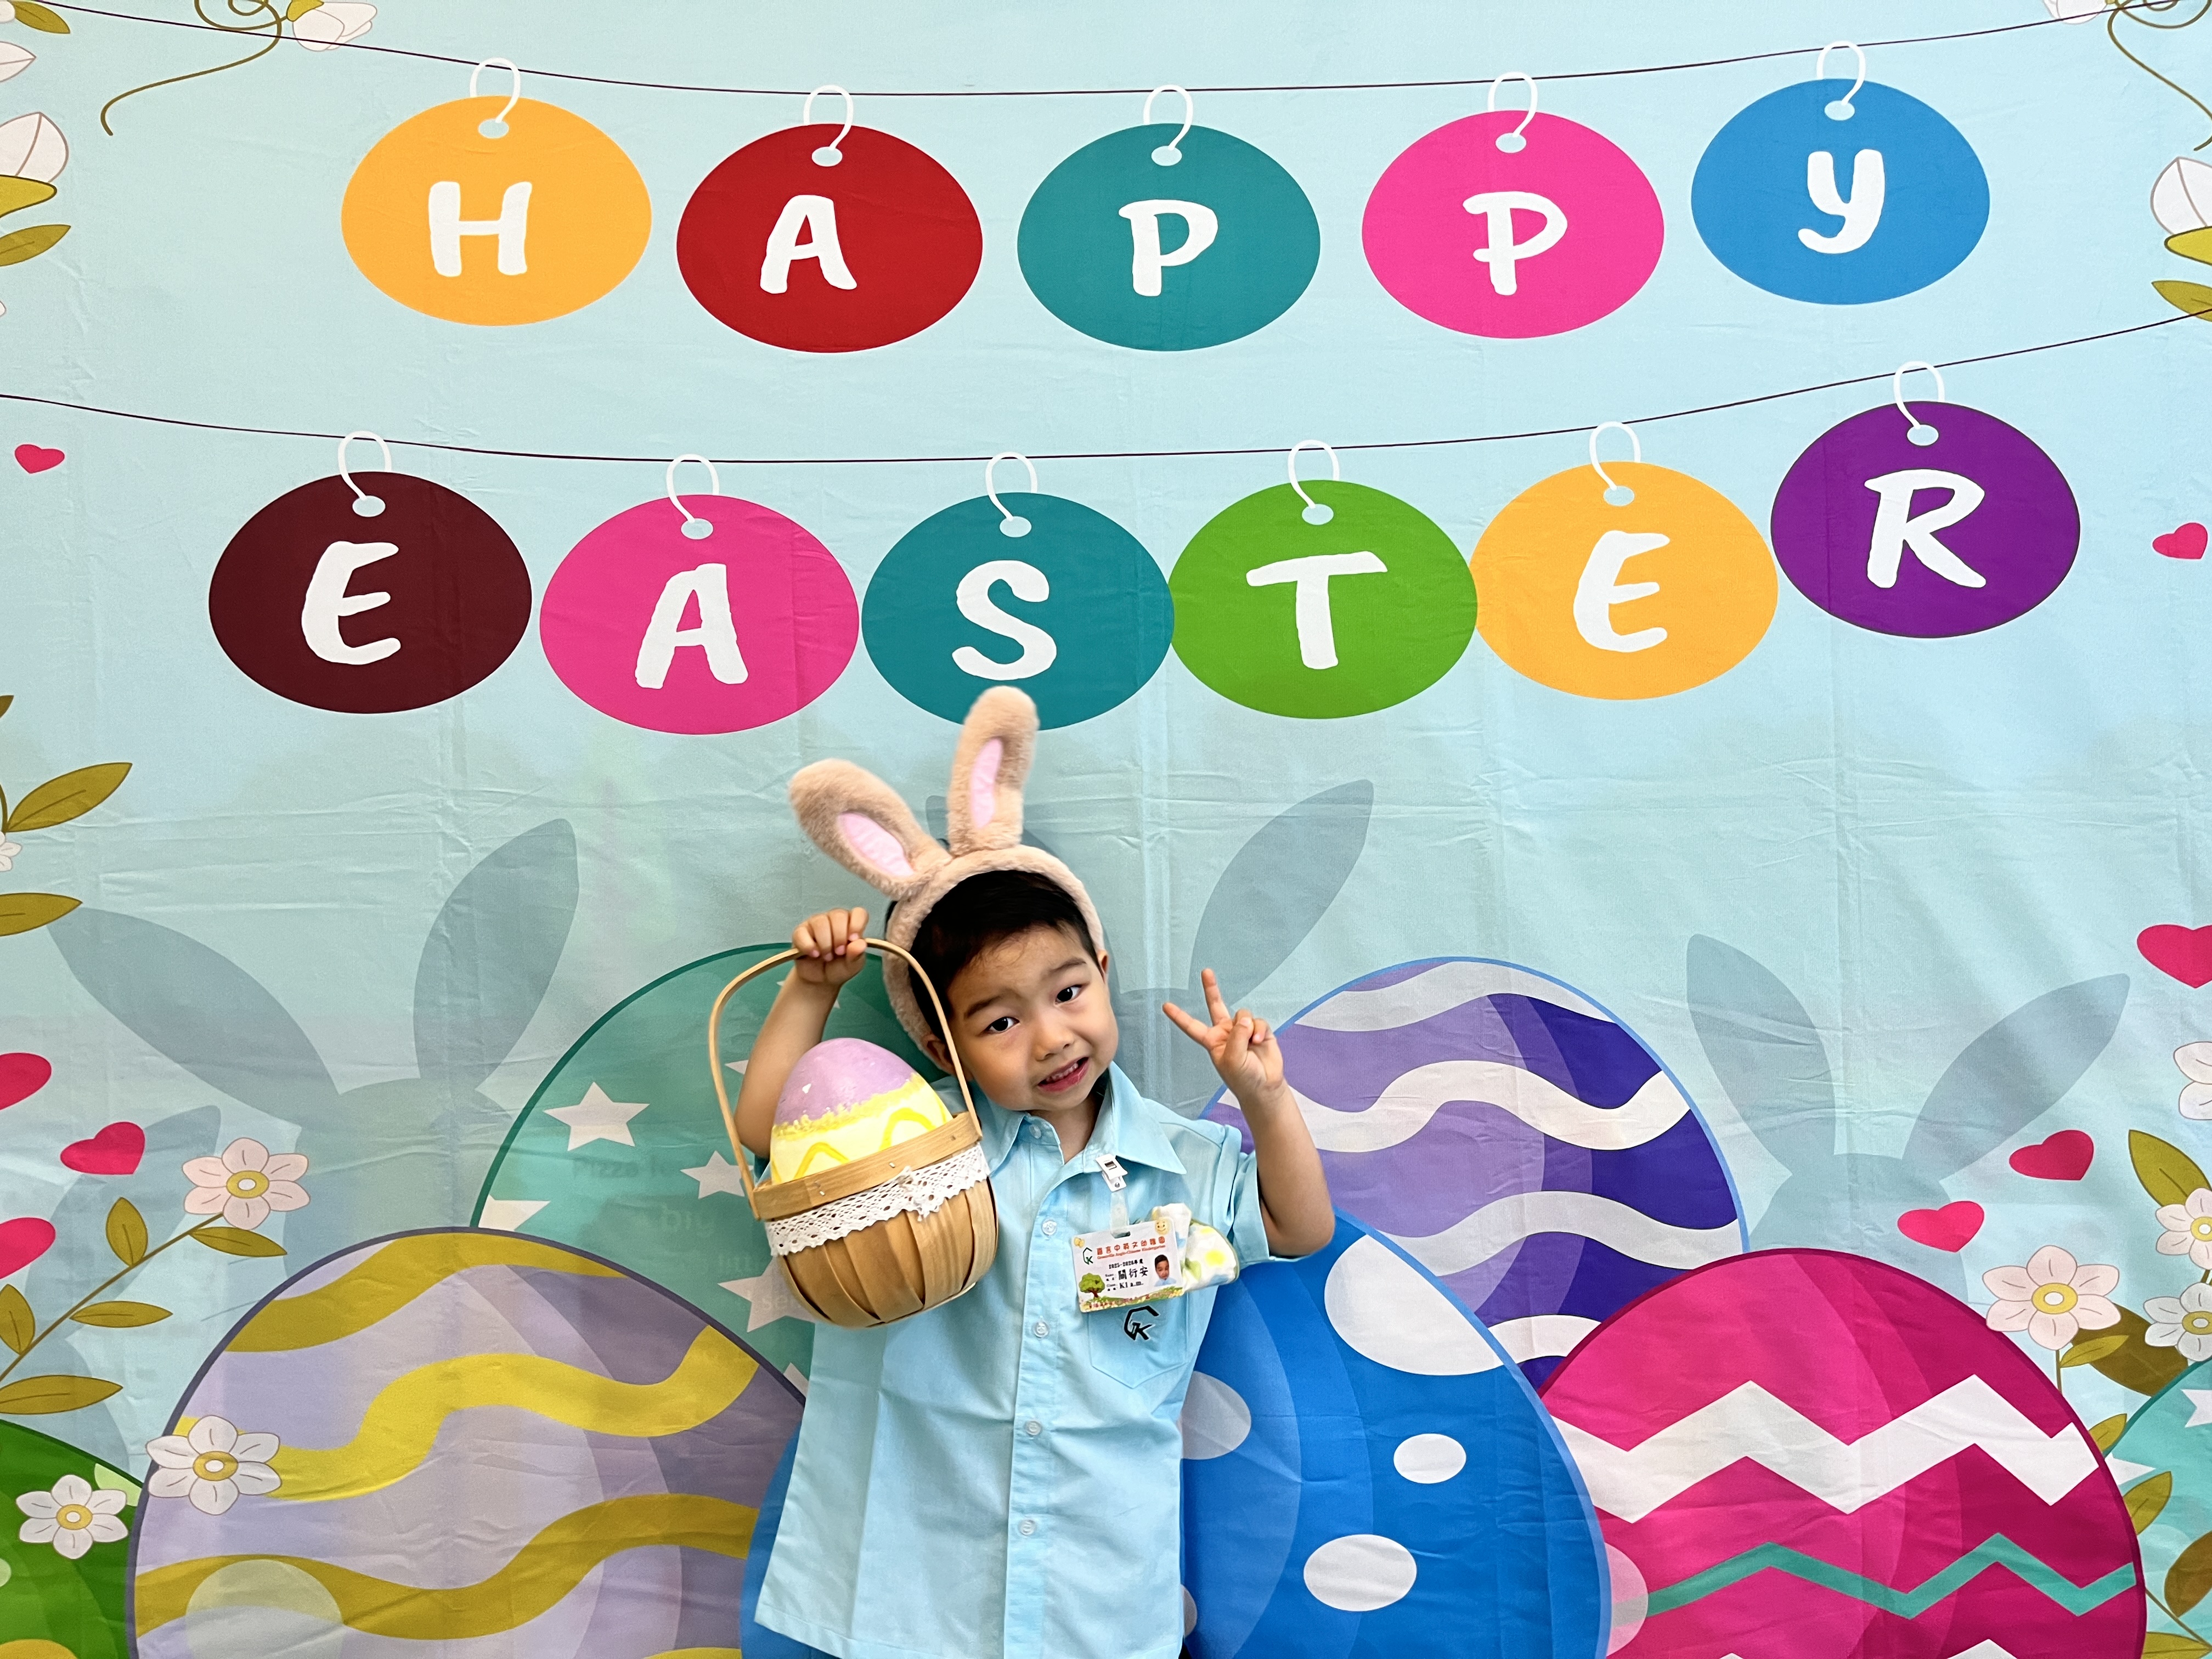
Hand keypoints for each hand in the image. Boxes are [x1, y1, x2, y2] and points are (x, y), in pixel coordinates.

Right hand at [791, 908, 869, 989]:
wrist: (820, 980)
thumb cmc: (838, 968)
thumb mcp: (852, 966)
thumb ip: (857, 955)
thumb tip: (860, 944)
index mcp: (850, 924)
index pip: (858, 913)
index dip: (856, 924)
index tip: (853, 939)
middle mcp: (833, 920)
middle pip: (838, 915)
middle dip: (840, 937)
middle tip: (839, 953)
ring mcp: (815, 923)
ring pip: (820, 922)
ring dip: (825, 943)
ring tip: (827, 957)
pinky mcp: (800, 932)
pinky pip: (802, 933)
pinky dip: (808, 945)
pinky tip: (814, 954)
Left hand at [1164, 969, 1286, 1107]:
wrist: (1265, 1087)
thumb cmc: (1243, 1079)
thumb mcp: (1232, 1060)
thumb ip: (1236, 1036)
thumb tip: (1244, 1019)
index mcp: (1212, 1041)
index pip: (1192, 1026)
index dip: (1179, 1016)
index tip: (1165, 1006)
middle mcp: (1226, 1032)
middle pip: (1216, 1005)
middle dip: (1211, 988)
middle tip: (1206, 972)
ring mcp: (1243, 1030)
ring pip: (1243, 1014)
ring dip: (1248, 1027)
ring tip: (1252, 1043)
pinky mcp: (1259, 1031)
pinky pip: (1258, 1021)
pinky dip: (1260, 1030)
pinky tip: (1260, 1041)